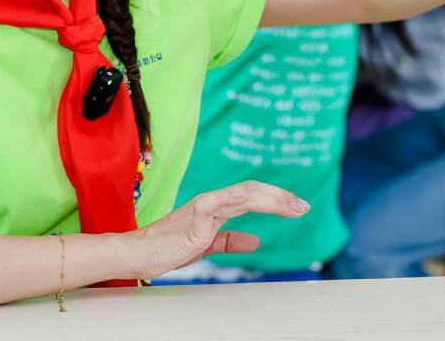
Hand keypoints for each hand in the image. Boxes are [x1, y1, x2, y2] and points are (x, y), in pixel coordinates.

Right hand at [125, 181, 308, 279]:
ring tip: (291, 206)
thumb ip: (229, 240)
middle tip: (303, 206)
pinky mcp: (195, 215)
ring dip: (270, 198)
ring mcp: (204, 205)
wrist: (140, 253)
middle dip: (280, 197)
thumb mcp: (206, 245)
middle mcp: (213, 201)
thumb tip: (255, 241)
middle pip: (253, 192)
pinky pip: (218, 202)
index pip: (252, 197)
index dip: (275, 199)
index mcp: (217, 207)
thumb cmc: (168, 248)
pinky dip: (237, 198)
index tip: (297, 208)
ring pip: (243, 194)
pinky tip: (254, 201)